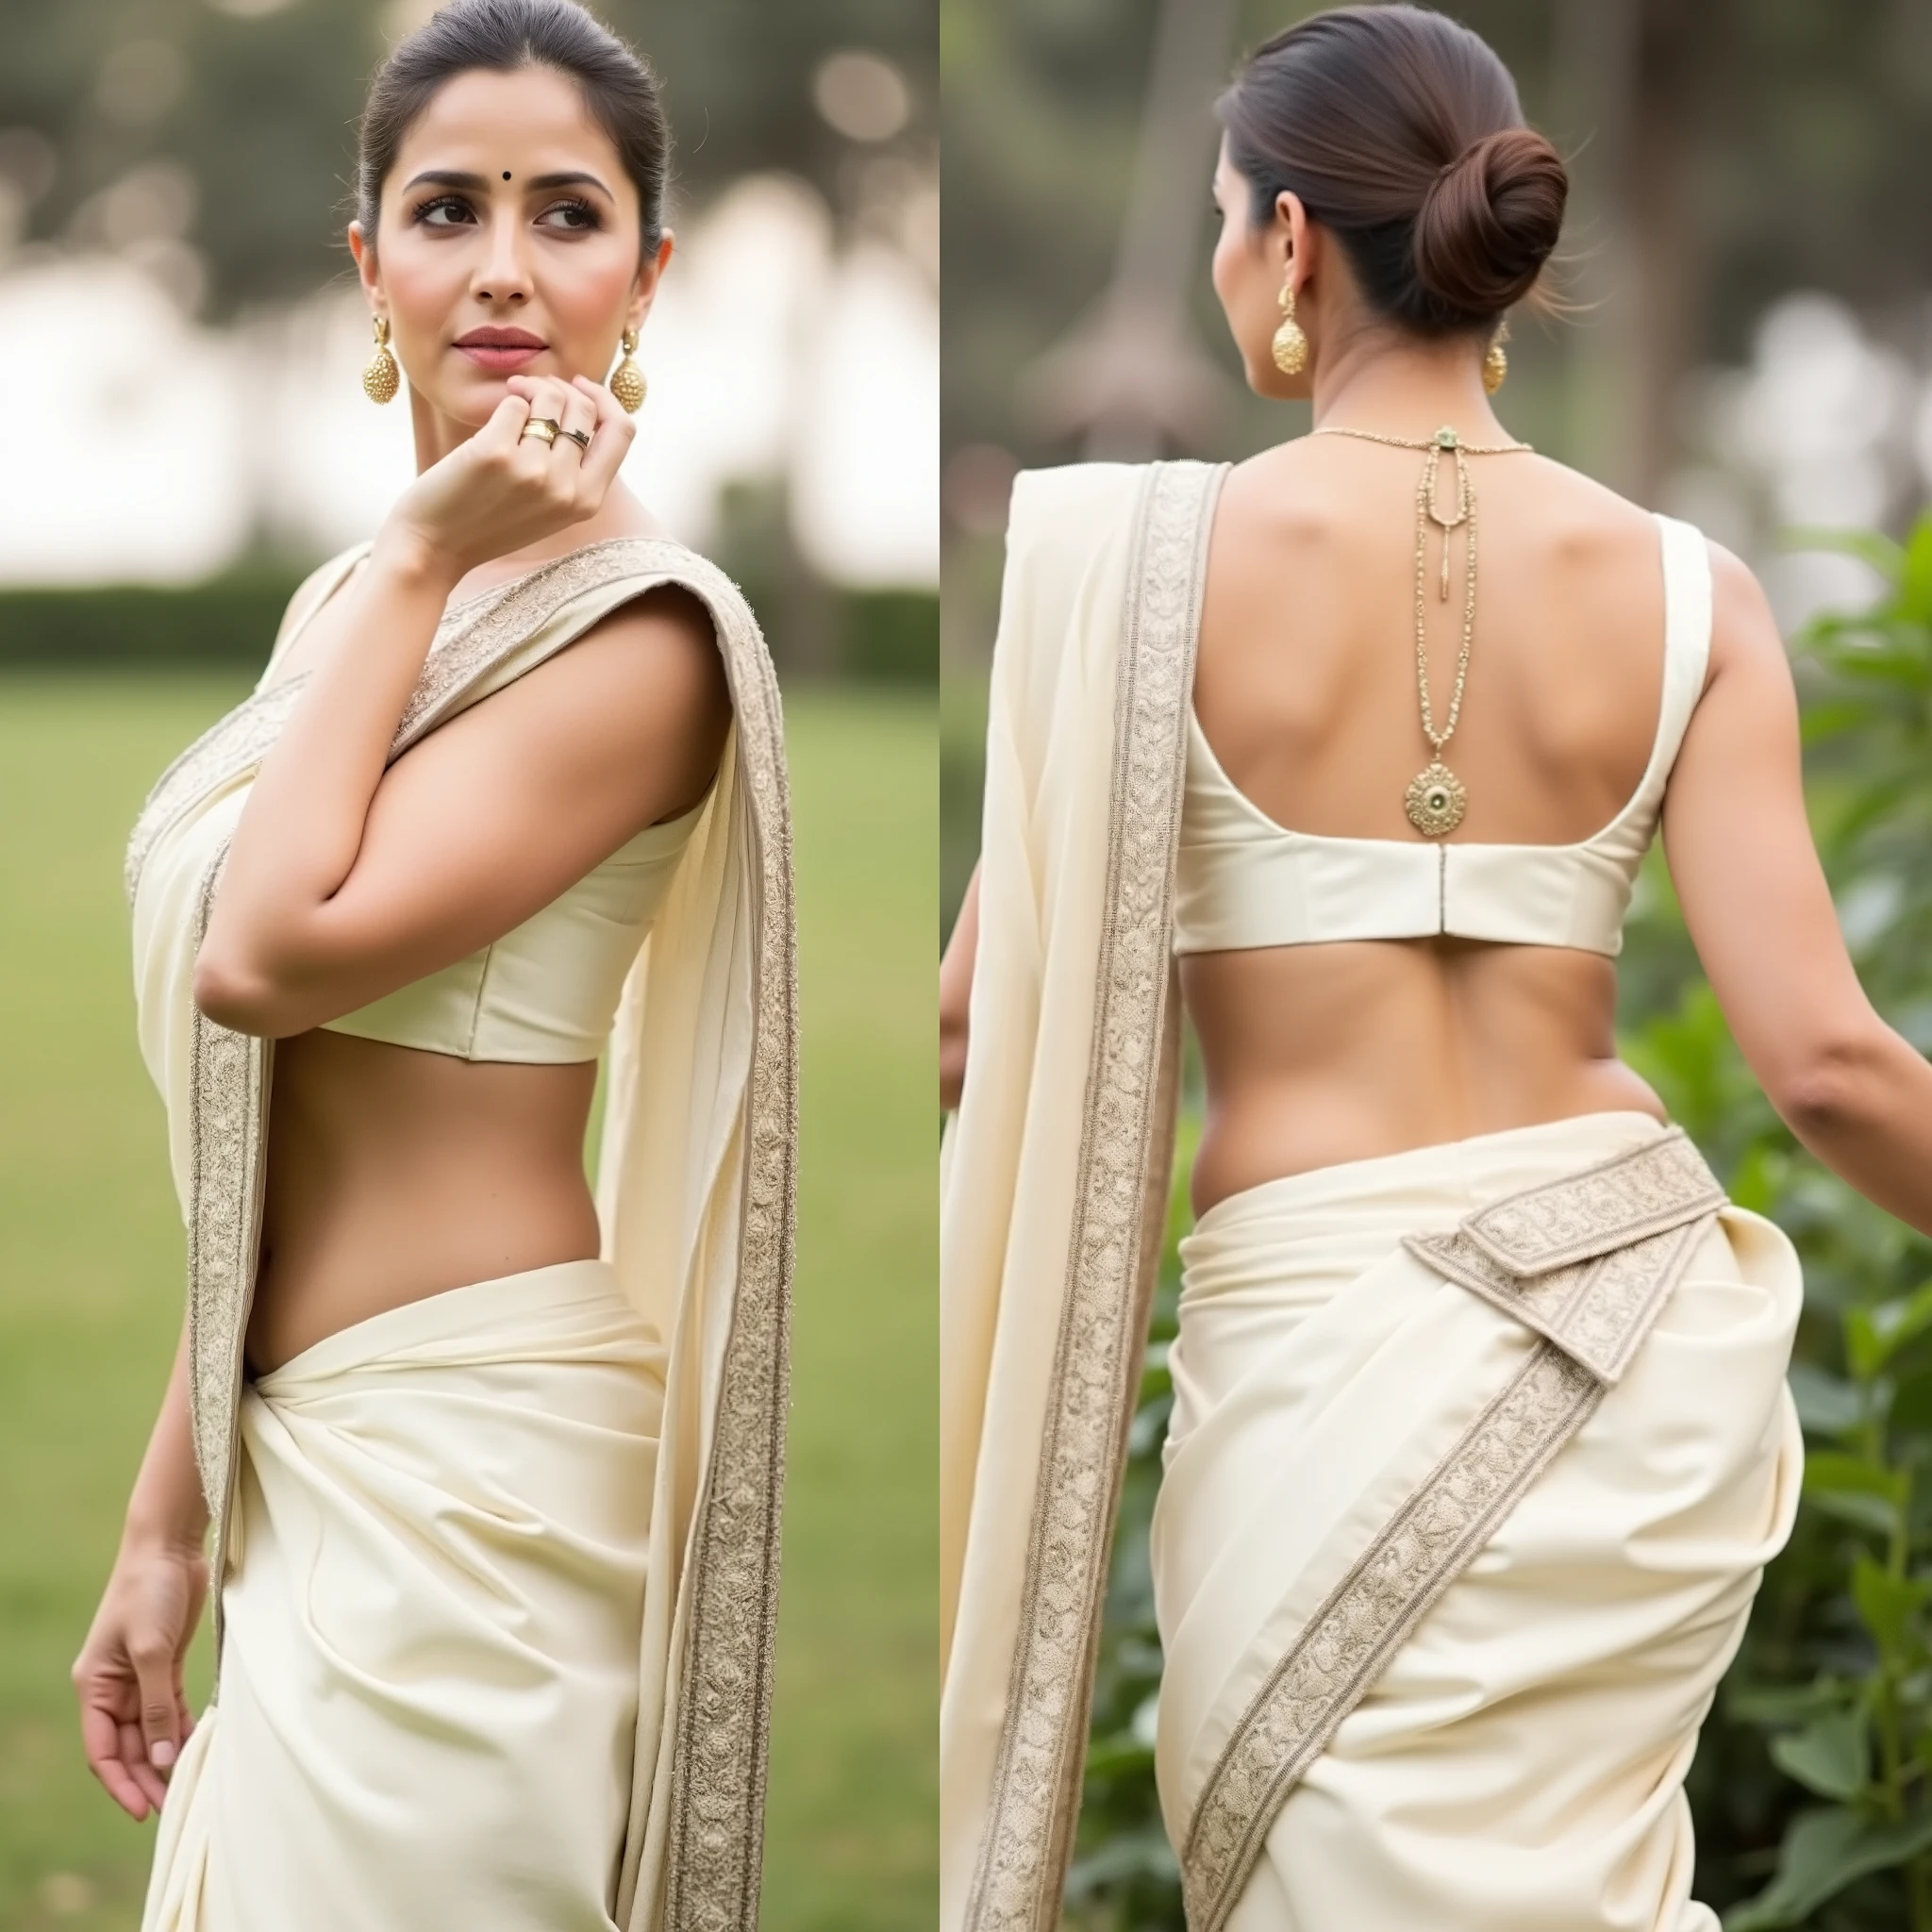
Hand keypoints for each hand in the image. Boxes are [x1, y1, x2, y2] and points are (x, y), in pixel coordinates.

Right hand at [71, 1537, 207, 1820]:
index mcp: (95, 1687)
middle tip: (171, 1806)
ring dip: (164, 1758)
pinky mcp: (166, 1664)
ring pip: (150, 1731)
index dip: (120, 1782)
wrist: (168, 1547)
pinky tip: (195, 1749)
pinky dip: (181, 1730)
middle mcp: (114, 1688)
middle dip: (145, 1777)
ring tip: (186, 1786)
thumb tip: (160, 1755)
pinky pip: (170, 1708)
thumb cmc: (149, 1591)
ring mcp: (140, 1676)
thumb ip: (156, 1703)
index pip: (103, 1750)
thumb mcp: (150, 1650)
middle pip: (128, 1746)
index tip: (141, 1810)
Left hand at [378, 373, 637, 582]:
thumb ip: (574, 469)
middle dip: (561, 387)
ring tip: (512, 396)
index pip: (622, 432)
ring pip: (551, 399)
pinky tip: (488, 423)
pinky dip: (504, 404)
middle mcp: (566, 488)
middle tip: (533, 391)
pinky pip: (514, 404)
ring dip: (530, 388)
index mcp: (587, 502)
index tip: (581, 386)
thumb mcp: (550, 508)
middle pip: (585, 408)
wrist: (435, 547)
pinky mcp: (495, 452)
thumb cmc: (490, 523)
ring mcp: (532, 470)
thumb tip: (583, 403)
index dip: (605, 399)